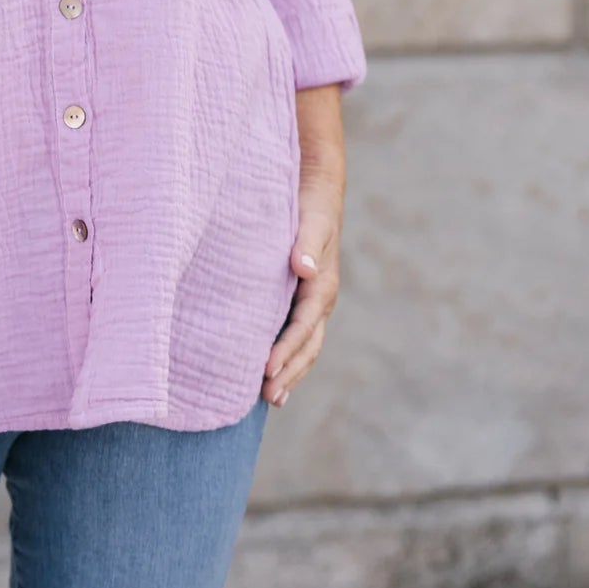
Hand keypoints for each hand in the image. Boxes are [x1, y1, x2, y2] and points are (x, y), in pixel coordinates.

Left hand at [263, 167, 343, 408]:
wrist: (317, 190)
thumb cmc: (310, 205)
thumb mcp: (310, 219)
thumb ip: (305, 242)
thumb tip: (302, 267)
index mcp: (322, 285)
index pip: (303, 326)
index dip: (286, 349)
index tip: (266, 369)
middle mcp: (319, 299)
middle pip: (307, 345)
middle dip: (290, 372)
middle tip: (268, 396)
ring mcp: (311, 302)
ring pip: (304, 346)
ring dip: (290, 371)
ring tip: (270, 397)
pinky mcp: (299, 298)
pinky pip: (295, 335)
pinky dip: (286, 356)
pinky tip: (269, 373)